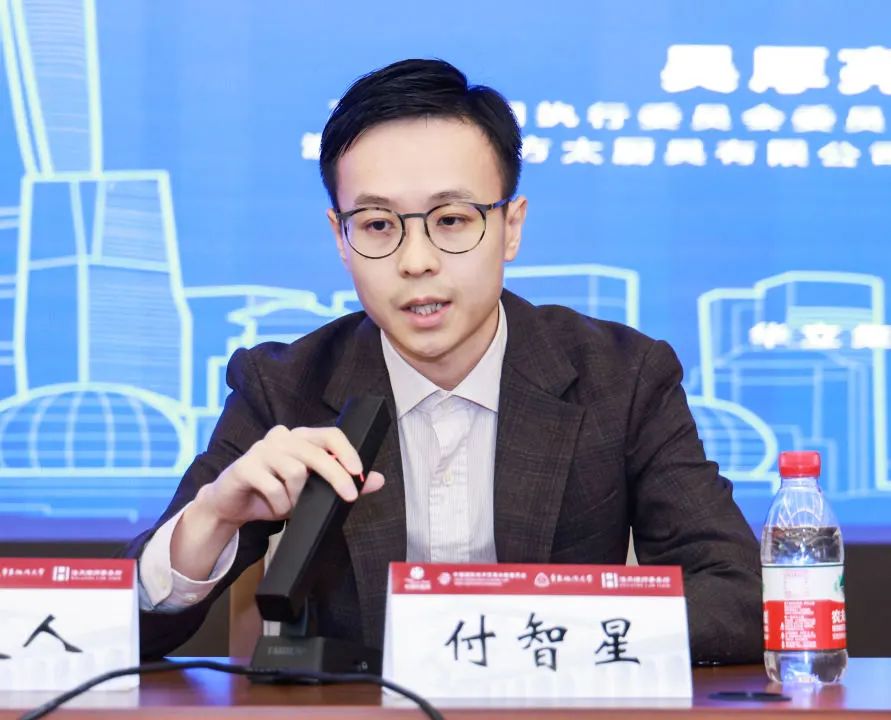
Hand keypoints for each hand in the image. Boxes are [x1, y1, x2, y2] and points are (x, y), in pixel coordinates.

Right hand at [195, 425, 385, 528]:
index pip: (330, 434)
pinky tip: (274, 506)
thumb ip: (343, 482)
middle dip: (336, 477)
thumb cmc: (273, 493)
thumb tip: (378, 480)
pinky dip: (279, 503)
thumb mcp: (311, 492)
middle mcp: (282, 437)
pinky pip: (273, 487)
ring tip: (289, 505)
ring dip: (297, 498)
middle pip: (316, 453)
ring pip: (295, 472)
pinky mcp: (245, 466)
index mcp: (300, 437)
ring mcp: (262, 449)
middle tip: (349, 497)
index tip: (359, 472)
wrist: (230, 505)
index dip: (347, 451)